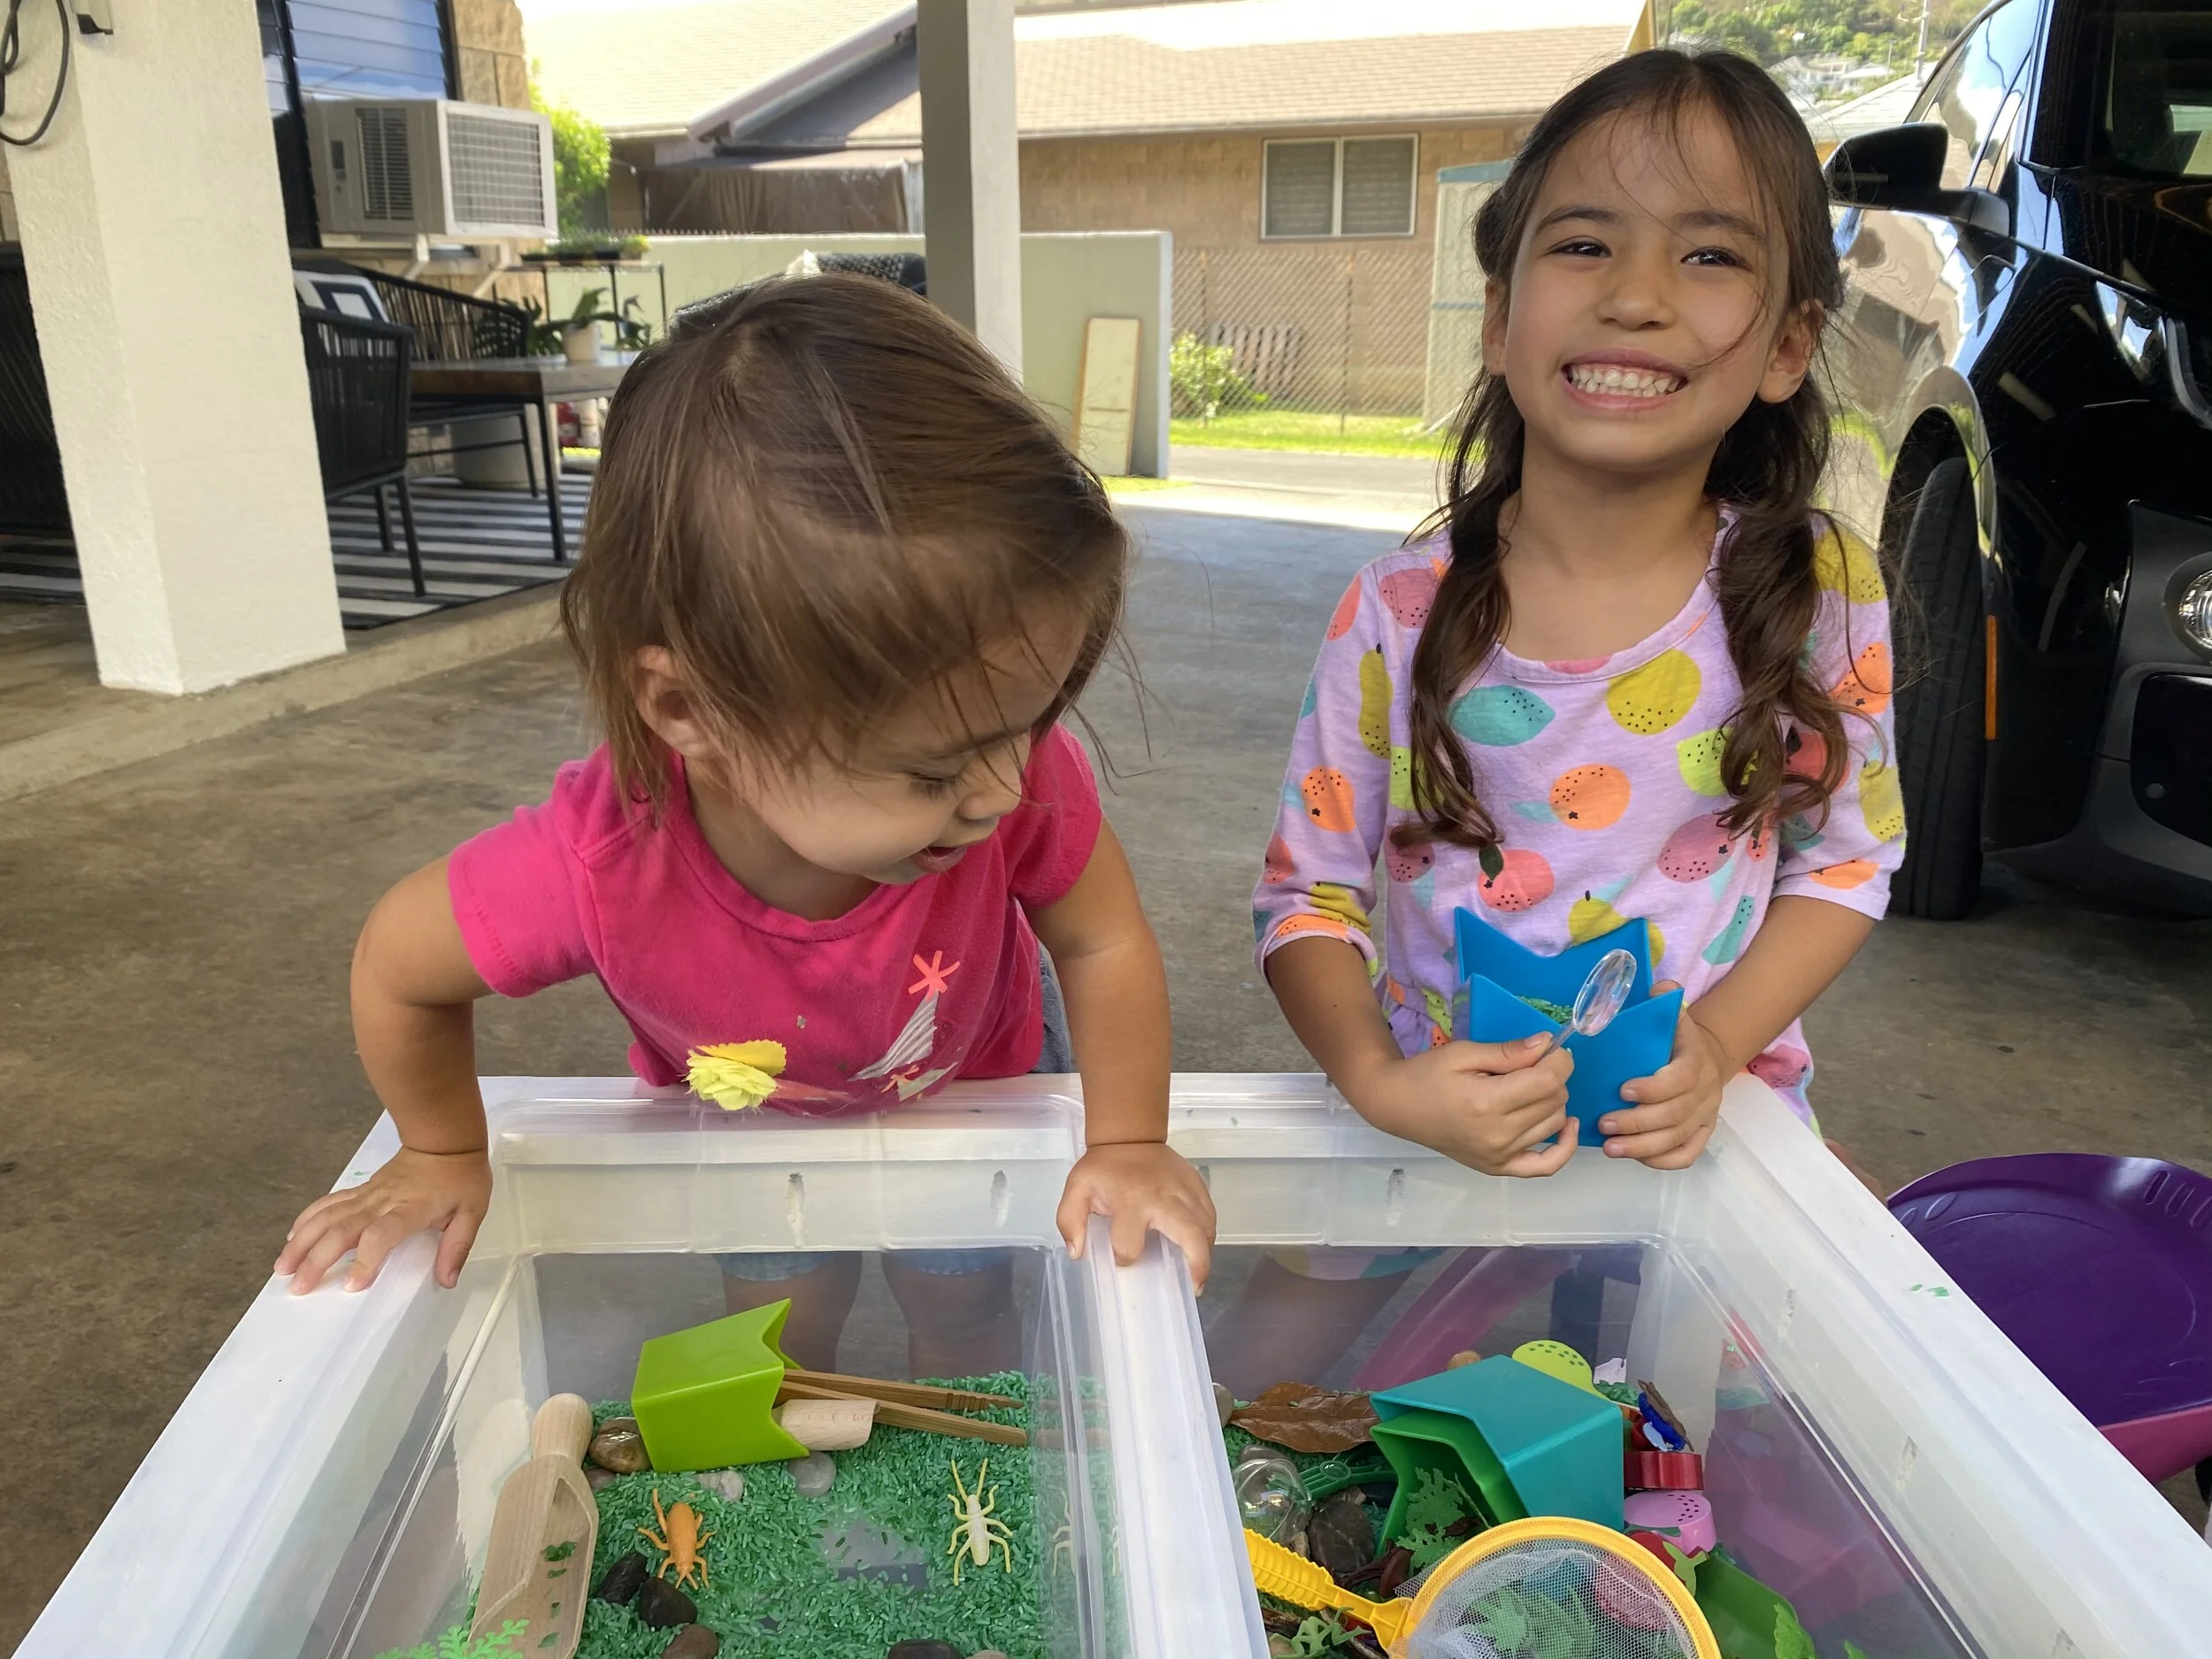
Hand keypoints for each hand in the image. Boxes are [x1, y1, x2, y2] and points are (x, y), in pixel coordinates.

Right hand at [276, 1146, 491, 1293]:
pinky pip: (329, 1203)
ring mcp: (367, 1194)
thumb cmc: (460, 1177)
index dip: (364, 1260)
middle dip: (316, 1259)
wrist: (446, 1140)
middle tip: (298, 1286)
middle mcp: (382, 1202)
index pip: (380, 1235)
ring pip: (327, 1216)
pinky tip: (293, 1236)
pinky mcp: (361, 1189)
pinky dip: (308, 1218)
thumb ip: (457, 1247)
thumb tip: (447, 1280)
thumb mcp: (472, 1213)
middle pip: (342, 1230)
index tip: (351, 1284)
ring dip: (302, 1241)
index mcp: (411, 1210)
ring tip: (283, 1266)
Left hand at [1057, 1141, 1217, 1291]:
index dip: (1124, 1258)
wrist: (1130, 1137)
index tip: (1121, 1259)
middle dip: (1196, 1265)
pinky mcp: (1198, 1185)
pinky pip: (1210, 1215)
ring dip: (1205, 1253)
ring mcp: (1185, 1191)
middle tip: (1193, 1288)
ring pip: (1206, 1227)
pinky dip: (1208, 1235)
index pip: (1129, 1244)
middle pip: (1190, 1235)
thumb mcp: (1077, 1189)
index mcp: (1131, 1201)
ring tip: (1197, 1274)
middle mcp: (1163, 1198)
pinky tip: (1200, 1248)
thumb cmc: (1104, 1169)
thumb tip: (1078, 1252)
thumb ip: (1069, 1221)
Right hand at [1346, 1036, 1578, 1177]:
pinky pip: (1547, 1165)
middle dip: (1553, 1075)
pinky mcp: (1499, 1167)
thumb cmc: (1427, 1074)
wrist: (1398, 1107)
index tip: (1553, 1047)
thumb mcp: (1464, 1053)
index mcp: (1486, 1102)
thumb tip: (1548, 1044)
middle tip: (1532, 1063)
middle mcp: (1498, 1134)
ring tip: (1531, 1087)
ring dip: (1553, 1100)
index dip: (1560, 1060)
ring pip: (1555, 1123)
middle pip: (1555, 1100)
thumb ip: (1508, 1052)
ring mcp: (1500, 1156)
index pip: (1548, 1081)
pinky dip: (1565, 1148)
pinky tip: (1567, 1126)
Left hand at [1601, 982, 1727, 1167]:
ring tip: (1610, 1147)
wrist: (1709, 1057)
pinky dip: (1663, 1161)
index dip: (1653, 1089)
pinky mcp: (1703, 1133)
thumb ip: (1664, 1001)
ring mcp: (1706, 1116)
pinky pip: (1687, 1155)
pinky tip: (1635, 1157)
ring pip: (1677, 1138)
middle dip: (1637, 1123)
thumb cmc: (1677, 1038)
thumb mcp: (1674, 1016)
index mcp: (1696, 1061)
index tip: (1622, 1091)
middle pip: (1675, 1115)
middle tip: (1603, 1124)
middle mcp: (1706, 1092)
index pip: (1680, 1080)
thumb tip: (1658, 988)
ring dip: (1643, 1146)